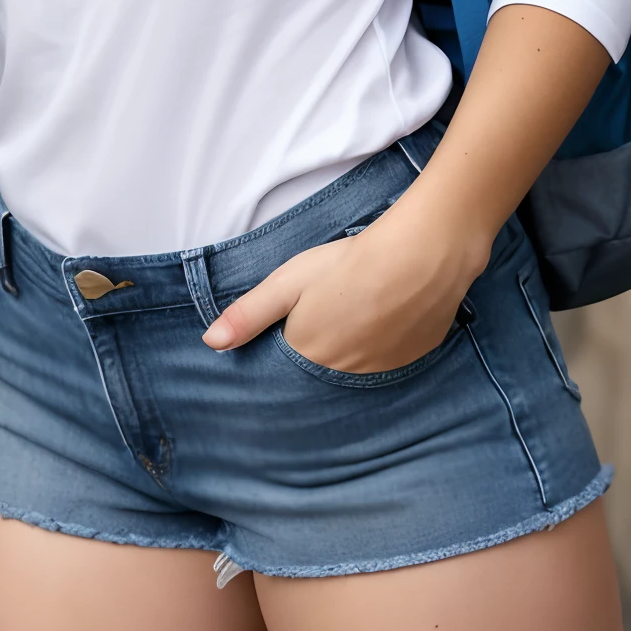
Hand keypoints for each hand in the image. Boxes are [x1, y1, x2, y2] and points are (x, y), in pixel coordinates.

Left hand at [202, 205, 485, 374]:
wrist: (420, 254)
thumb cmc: (349, 263)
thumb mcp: (288, 282)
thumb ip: (249, 314)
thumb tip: (209, 343)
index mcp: (310, 358)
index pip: (289, 369)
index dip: (292, 345)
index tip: (297, 325)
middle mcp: (345, 376)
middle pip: (324, 371)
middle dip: (322, 350)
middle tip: (332, 311)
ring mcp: (384, 371)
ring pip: (360, 366)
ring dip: (355, 347)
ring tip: (361, 309)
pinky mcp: (416, 358)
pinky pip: (392, 359)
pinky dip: (387, 343)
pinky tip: (390, 313)